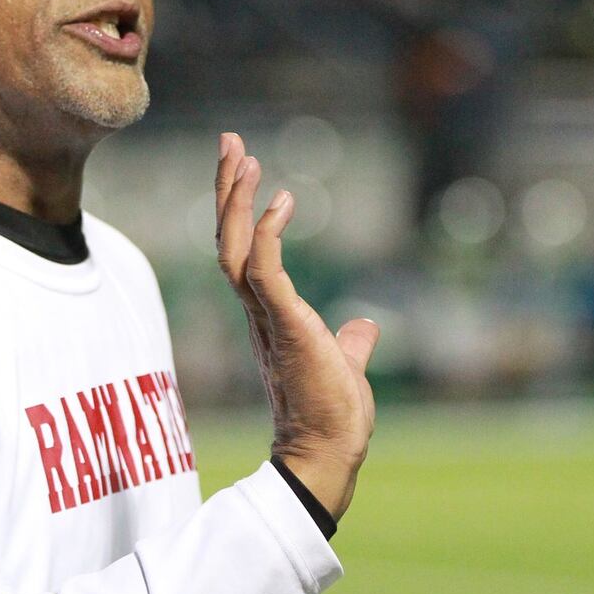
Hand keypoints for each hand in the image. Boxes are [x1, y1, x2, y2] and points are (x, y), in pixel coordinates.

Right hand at [215, 132, 378, 520]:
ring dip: (237, 200)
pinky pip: (265, 270)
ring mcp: (265, 317)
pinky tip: (281, 199)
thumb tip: (364, 328)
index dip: (241, 208)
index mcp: (268, 314)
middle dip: (229, 188)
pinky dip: (268, 233)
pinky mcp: (282, 323)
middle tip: (231, 141)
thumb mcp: (344, 363)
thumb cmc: (332, 416)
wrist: (329, 453)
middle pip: (229, 238)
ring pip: (235, 248)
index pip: (244, 251)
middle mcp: (256, 311)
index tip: (248, 167)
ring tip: (243, 155)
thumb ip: (351, 342)